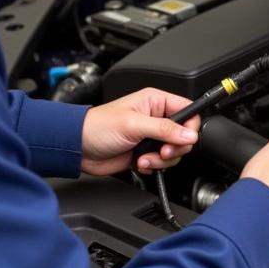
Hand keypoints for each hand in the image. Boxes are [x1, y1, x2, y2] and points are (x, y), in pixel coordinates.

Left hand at [81, 89, 199, 175]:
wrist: (78, 148)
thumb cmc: (97, 127)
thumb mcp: (133, 124)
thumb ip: (164, 129)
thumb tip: (189, 134)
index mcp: (156, 102)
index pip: (188, 111)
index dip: (190, 127)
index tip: (182, 139)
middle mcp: (156, 118)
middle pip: (184, 135)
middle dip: (174, 148)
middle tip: (161, 151)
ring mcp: (151, 137)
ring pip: (175, 152)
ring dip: (162, 160)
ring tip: (144, 158)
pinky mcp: (146, 153)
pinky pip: (163, 163)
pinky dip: (154, 166)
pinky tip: (140, 163)